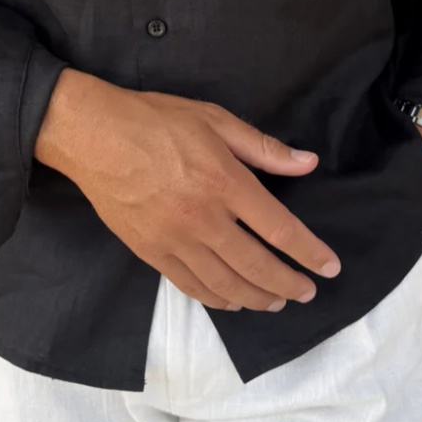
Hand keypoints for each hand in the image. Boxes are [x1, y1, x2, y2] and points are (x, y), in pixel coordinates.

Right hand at [35, 69, 341, 311]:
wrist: (92, 136)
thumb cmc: (155, 120)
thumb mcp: (215, 120)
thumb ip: (264, 148)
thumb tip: (308, 162)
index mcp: (225, 182)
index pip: (280, 230)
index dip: (309, 253)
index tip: (329, 268)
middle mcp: (204, 219)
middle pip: (258, 266)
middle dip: (288, 285)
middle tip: (307, 293)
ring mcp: (175, 240)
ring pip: (226, 285)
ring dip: (257, 298)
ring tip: (275, 301)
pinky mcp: (150, 252)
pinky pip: (191, 286)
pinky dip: (217, 299)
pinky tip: (232, 301)